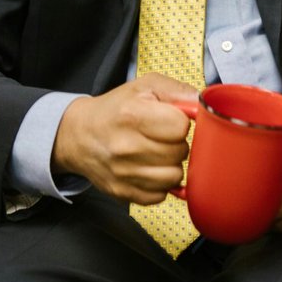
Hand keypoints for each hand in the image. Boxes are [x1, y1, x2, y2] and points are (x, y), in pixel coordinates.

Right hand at [52, 75, 197, 204]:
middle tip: (162, 136)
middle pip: (179, 152)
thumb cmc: (114, 110)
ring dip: (171, 165)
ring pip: (174, 177)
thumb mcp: (144, 86)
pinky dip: (159, 183)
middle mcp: (126, 147)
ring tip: (157, 152)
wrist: (80, 135)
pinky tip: (149, 168)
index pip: (181, 127)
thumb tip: (202, 104)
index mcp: (132, 115)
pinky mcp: (123, 192)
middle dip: (177, 143)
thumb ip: (177, 91)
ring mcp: (124, 173)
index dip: (181, 122)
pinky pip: (160, 195)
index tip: (171, 120)